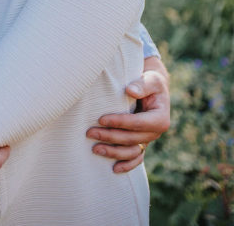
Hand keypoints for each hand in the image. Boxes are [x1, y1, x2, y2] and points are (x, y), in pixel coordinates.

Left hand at [86, 56, 169, 172]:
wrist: (154, 89)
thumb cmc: (151, 82)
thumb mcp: (150, 79)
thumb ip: (142, 85)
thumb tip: (130, 90)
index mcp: (160, 118)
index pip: (138, 123)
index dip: (119, 122)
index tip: (101, 119)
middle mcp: (155, 132)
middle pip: (131, 139)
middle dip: (110, 137)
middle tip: (90, 133)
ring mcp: (148, 140)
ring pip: (131, 151)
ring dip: (113, 152)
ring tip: (95, 149)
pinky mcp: (142, 143)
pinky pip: (135, 158)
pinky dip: (127, 165)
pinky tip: (114, 169)